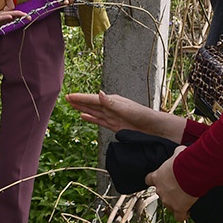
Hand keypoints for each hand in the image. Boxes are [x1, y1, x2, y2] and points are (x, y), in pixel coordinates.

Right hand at [66, 90, 182, 139]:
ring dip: (83, 109)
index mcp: (113, 101)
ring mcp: (113, 117)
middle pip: (92, 104)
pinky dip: (91, 118)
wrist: (156, 130)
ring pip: (94, 112)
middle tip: (66, 98)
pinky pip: (100, 121)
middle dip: (79, 101)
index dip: (81, 98)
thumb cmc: (144, 117)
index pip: (93, 99)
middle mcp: (112, 107)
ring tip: (72, 105)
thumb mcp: (127, 109)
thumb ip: (111, 103)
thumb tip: (98, 93)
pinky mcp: (115, 126)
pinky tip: (84, 116)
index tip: (69, 96)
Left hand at [145, 150, 195, 220]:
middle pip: (161, 194)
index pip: (149, 179)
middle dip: (169, 192)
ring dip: (176, 203)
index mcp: (157, 177)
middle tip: (179, 187)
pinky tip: (188, 212)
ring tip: (186, 198)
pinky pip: (179, 216)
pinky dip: (183, 215)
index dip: (155, 180)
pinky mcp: (179, 208)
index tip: (161, 179)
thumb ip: (176, 154)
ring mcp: (168, 201)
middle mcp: (160, 190)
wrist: (191, 172)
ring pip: (169, 205)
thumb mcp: (178, 153)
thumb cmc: (183, 161)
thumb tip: (180, 151)